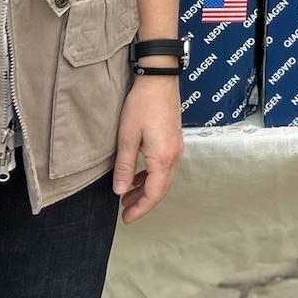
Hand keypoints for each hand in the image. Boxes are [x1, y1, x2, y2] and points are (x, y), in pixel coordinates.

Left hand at [113, 72, 183, 223]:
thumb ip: (125, 166)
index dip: (140, 208)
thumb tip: (121, 191)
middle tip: (126, 212)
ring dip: (147, 189)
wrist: (159, 79)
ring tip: (128, 196)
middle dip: (144, 202)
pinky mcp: (174, 140)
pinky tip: (139, 176)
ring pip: (164, 178)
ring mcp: (176, 147)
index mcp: (163, 157)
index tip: (126, 218)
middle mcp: (174, 155)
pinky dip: (152, 176)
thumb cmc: (142, 104)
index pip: (154, 193)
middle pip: (161, 188)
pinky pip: (165, 166)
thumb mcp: (127, 136)